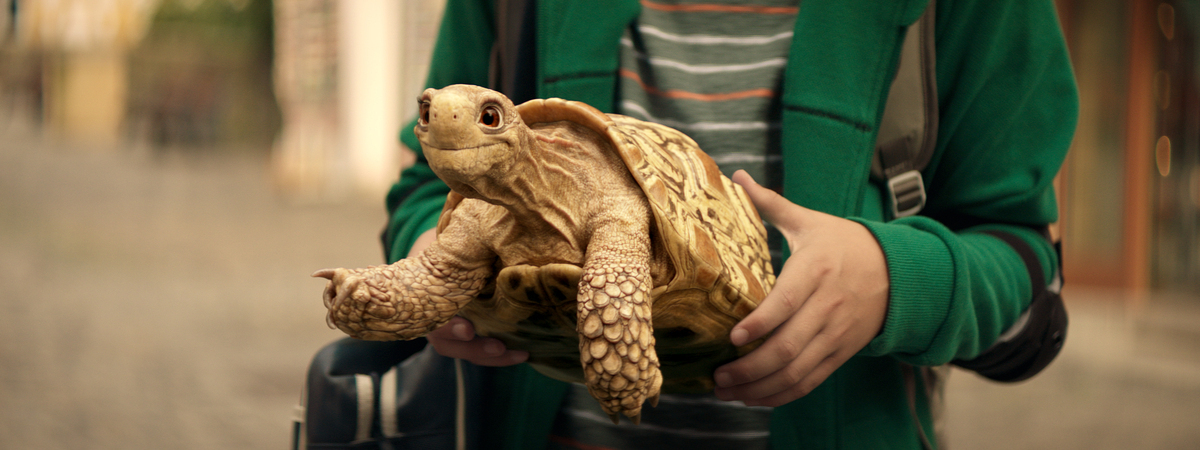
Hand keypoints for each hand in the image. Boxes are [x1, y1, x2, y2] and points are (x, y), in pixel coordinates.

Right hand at [411, 228, 528, 365]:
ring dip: (490, 356)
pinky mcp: (469, 329)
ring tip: (518, 354)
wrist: (444, 249)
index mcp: (424, 294)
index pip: (431, 316)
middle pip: (445, 342)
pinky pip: (478, 347)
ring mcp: (450, 325)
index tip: (467, 329)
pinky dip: (499, 354)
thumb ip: (454, 248)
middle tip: (497, 346)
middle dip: (473, 348)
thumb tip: (486, 241)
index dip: (448, 328)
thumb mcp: (443, 242)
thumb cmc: (444, 243)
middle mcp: (433, 315)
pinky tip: (523, 353)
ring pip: (464, 349)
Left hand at [712, 170, 888, 406]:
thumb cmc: (844, 243)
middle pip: (789, 347)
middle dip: (750, 368)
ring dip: (760, 388)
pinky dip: (781, 395)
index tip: (733, 338)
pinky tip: (754, 397)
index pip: (787, 303)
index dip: (760, 324)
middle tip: (718, 377)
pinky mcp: (841, 353)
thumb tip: (738, 176)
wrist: (898, 271)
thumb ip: (771, 203)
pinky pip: (810, 381)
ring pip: (798, 371)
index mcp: (816, 271)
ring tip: (728, 392)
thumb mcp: (810, 221)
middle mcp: (827, 306)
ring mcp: (836, 334)